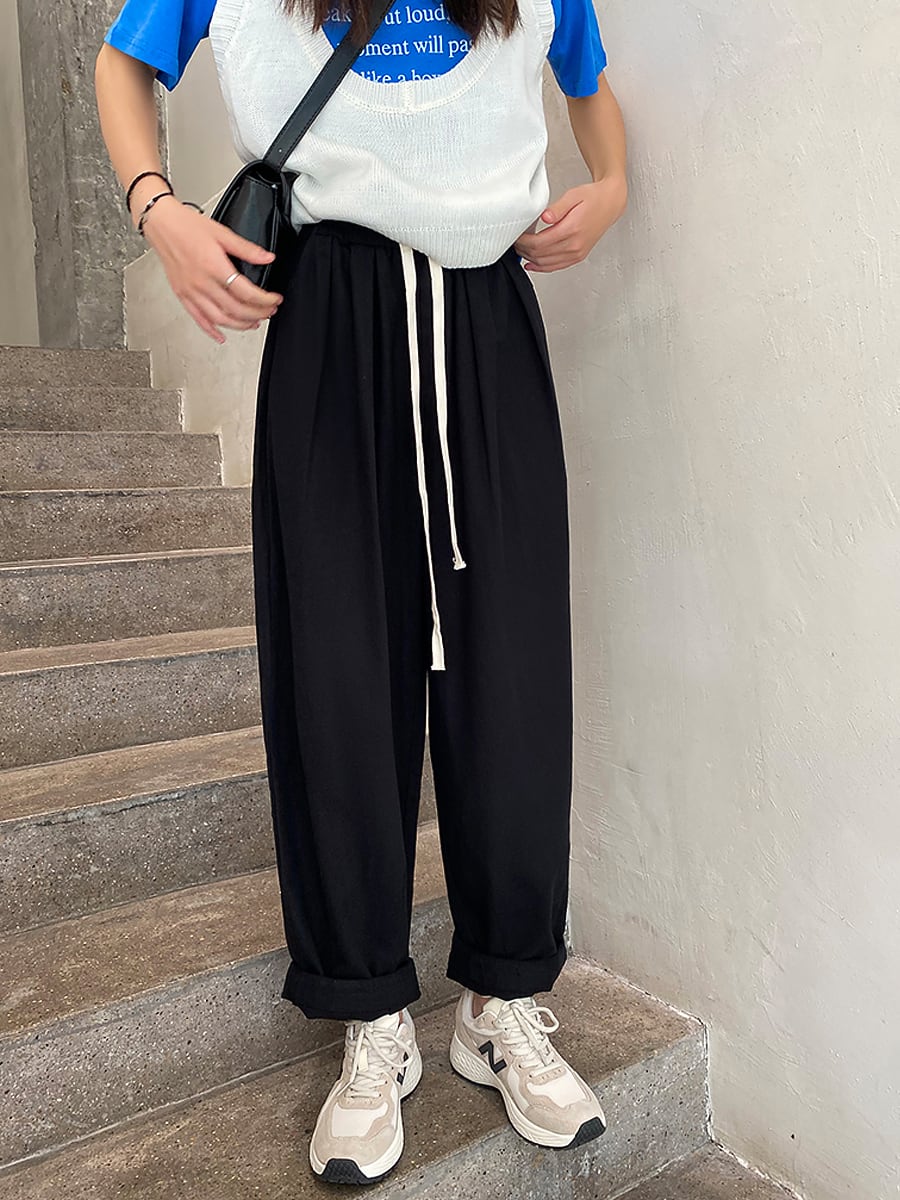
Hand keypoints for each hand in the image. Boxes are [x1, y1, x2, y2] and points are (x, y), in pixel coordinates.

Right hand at [140, 196, 283, 343]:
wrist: (161, 224)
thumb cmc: (186, 225)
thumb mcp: (221, 233)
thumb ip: (246, 249)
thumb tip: (267, 258)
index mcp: (214, 267)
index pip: (246, 293)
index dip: (264, 300)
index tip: (274, 299)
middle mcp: (202, 283)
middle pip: (236, 309)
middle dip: (257, 314)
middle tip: (269, 312)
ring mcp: (191, 292)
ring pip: (220, 319)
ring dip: (240, 325)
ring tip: (253, 323)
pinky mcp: (182, 295)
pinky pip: (199, 319)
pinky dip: (211, 331)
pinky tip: (221, 336)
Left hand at [514, 176, 626, 273]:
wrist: (610, 203)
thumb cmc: (593, 198)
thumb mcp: (573, 195)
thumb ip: (557, 208)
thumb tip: (545, 217)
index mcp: (572, 229)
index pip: (540, 242)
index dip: (524, 242)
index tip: (517, 236)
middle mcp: (575, 245)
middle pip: (540, 255)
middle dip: (524, 250)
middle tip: (515, 242)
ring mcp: (577, 253)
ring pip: (546, 264)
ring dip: (530, 259)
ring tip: (521, 250)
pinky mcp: (578, 256)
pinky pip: (556, 267)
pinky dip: (541, 268)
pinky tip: (531, 264)